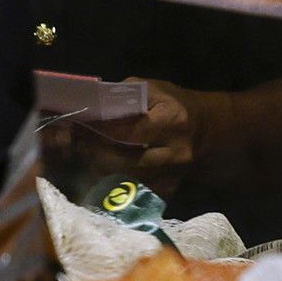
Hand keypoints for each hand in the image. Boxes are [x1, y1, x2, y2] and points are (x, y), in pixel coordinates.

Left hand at [63, 81, 201, 176]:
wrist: (203, 129)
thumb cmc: (172, 104)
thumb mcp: (153, 89)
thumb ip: (125, 96)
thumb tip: (92, 106)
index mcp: (173, 121)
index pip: (129, 132)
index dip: (100, 130)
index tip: (79, 125)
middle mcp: (176, 152)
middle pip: (126, 161)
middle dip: (96, 152)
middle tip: (79, 142)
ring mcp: (173, 174)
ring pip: (127, 179)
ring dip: (101, 168)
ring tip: (87, 154)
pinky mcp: (169, 189)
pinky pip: (135, 191)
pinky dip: (114, 182)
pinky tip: (103, 169)